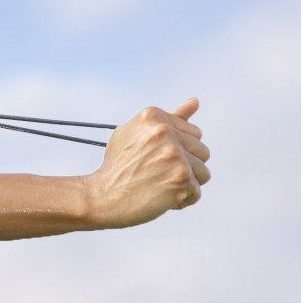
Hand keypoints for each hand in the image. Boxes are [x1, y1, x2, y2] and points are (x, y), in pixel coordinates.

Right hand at [85, 98, 210, 228]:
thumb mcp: (135, 135)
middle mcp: (165, 132)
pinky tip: (159, 199)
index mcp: (153, 117)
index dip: (177, 151)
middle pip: (203, 152)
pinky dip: (180, 201)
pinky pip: (196, 193)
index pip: (195, 134)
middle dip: (184, 167)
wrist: (99, 197)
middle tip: (154, 174)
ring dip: (184, 185)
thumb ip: (170, 118)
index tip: (152, 159)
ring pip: (203, 174)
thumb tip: (195, 101)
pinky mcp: (180, 178)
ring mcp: (174, 154)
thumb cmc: (118, 167)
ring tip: (158, 186)